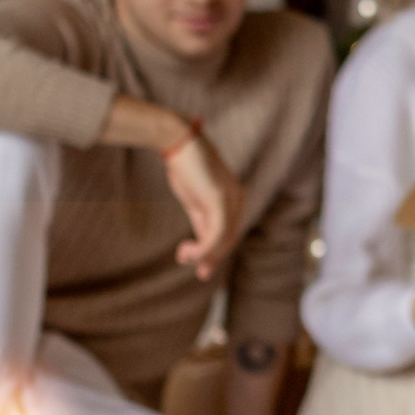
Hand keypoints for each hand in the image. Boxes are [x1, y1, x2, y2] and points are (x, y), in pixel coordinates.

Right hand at [163, 130, 245, 280]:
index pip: (230, 231)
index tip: (203, 268)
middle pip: (229, 238)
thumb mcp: (194, 198)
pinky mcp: (219, 200)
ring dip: (203, 255)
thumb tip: (202, 244)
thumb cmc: (184, 166)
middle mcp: (238, 199)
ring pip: (223, 240)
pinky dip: (202, 249)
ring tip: (183, 256)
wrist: (177, 141)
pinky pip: (216, 235)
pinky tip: (186, 250)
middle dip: (213, 258)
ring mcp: (231, 200)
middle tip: (200, 273)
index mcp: (235, 198)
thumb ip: (202, 218)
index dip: (217, 252)